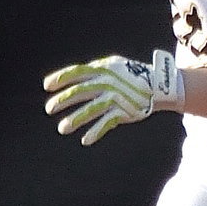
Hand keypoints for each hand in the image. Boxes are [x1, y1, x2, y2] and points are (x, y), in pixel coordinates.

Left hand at [43, 50, 184, 144]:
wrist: (160, 85)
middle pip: (81, 92)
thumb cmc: (133, 74)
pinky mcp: (124, 111)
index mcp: (103, 69)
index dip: (61, 78)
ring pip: (91, 110)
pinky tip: (85, 140)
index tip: (47, 86)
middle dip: (63, 100)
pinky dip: (96, 131)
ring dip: (76, 119)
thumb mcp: (115, 65)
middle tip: (48, 109)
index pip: (77, 72)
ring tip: (62, 128)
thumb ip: (96, 70)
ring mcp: (116, 97)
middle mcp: (108, 82)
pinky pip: (107, 122)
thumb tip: (75, 76)